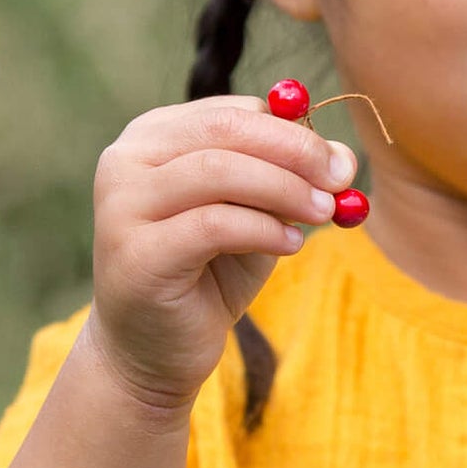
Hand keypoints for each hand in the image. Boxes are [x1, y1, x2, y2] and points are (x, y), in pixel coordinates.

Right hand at [82, 95, 356, 421]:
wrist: (153, 353)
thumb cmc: (207, 276)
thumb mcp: (257, 219)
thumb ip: (291, 182)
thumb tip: (345, 156)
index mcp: (152, 138)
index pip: (230, 113)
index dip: (292, 130)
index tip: (338, 163)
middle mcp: (125, 161)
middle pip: (223, 131)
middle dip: (293, 151)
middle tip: (340, 179)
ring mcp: (122, 206)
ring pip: (217, 172)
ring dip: (284, 190)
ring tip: (322, 214)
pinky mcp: (135, 253)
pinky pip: (212, 224)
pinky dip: (263, 229)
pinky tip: (291, 246)